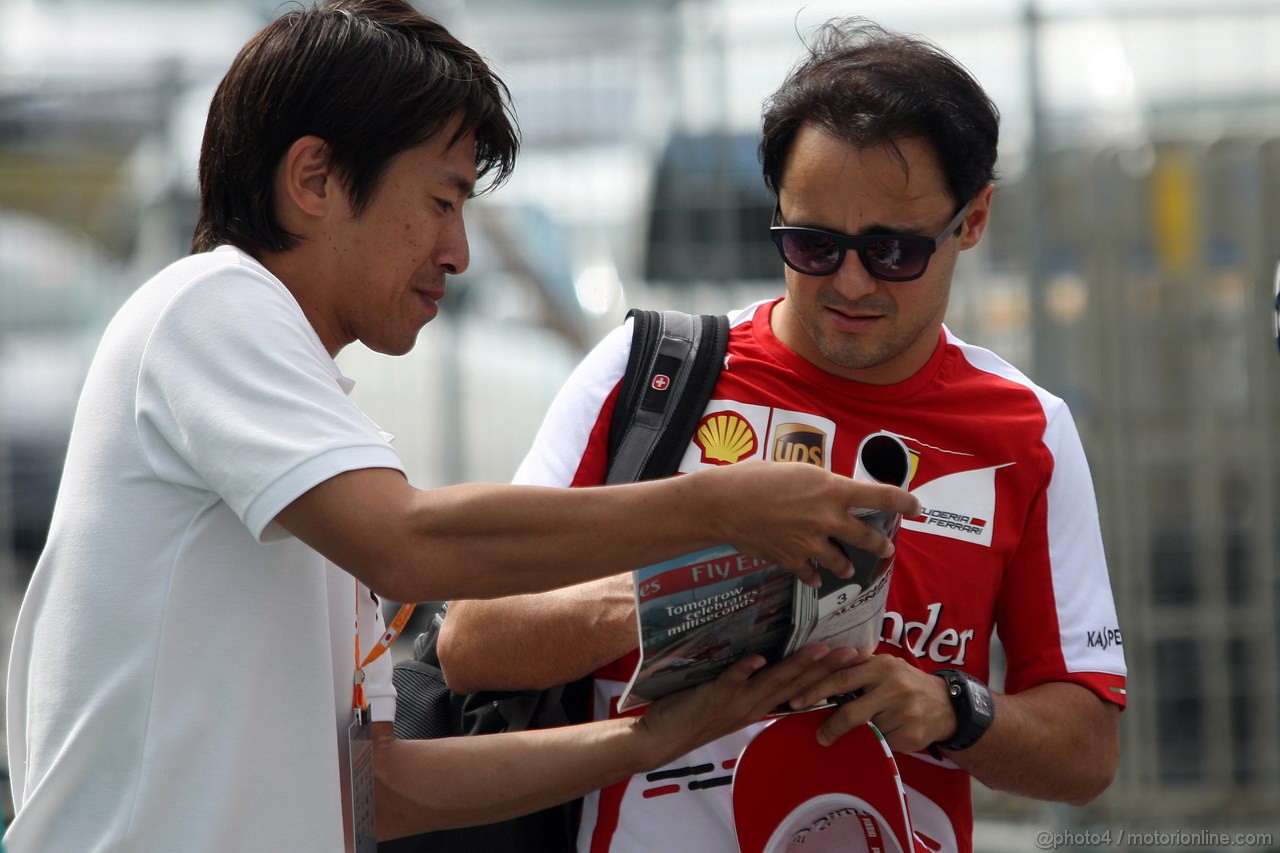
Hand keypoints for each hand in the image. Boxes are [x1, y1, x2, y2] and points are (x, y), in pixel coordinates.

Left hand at [635, 644, 865, 767]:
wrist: (659, 740)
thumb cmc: (691, 718)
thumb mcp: (727, 706)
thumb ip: (747, 688)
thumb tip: (764, 666)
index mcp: (757, 708)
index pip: (799, 691)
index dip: (825, 676)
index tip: (849, 661)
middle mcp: (752, 707)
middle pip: (795, 686)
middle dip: (825, 668)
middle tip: (852, 653)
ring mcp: (735, 703)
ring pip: (772, 683)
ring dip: (796, 666)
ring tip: (819, 650)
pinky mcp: (713, 697)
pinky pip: (732, 682)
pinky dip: (744, 670)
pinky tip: (759, 658)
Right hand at [697, 461, 919, 587]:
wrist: (724, 504)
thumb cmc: (755, 477)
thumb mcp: (796, 469)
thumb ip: (820, 485)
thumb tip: (831, 493)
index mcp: (832, 489)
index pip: (881, 496)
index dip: (905, 502)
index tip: (917, 507)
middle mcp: (828, 518)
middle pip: (867, 537)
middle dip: (880, 544)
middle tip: (886, 547)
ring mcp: (811, 543)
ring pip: (841, 562)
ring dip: (847, 566)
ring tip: (848, 569)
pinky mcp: (792, 559)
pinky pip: (810, 574)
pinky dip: (813, 575)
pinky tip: (814, 576)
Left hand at [787, 653, 956, 752]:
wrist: (948, 705)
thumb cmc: (906, 684)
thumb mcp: (884, 668)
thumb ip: (857, 672)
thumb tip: (814, 680)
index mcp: (881, 666)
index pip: (840, 679)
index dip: (814, 691)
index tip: (794, 702)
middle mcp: (893, 687)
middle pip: (851, 712)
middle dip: (830, 726)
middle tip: (819, 735)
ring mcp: (904, 713)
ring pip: (866, 731)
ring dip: (860, 734)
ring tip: (869, 729)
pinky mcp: (911, 736)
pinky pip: (882, 744)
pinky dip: (878, 742)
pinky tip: (888, 733)